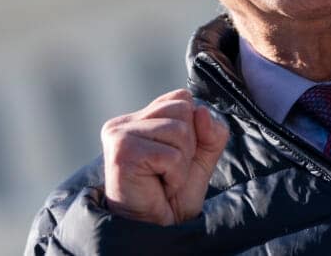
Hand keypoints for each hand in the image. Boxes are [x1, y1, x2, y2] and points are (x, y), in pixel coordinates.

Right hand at [101, 89, 229, 225]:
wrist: (155, 231)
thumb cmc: (172, 196)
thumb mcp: (201, 158)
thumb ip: (210, 132)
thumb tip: (201, 111)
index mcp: (139, 118)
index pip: (181, 98)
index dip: (193, 128)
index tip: (175, 156)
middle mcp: (124, 122)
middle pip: (182, 109)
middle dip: (188, 145)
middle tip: (168, 170)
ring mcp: (120, 134)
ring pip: (180, 130)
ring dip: (182, 163)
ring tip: (163, 178)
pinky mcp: (122, 151)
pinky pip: (171, 155)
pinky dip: (175, 175)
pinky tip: (158, 186)